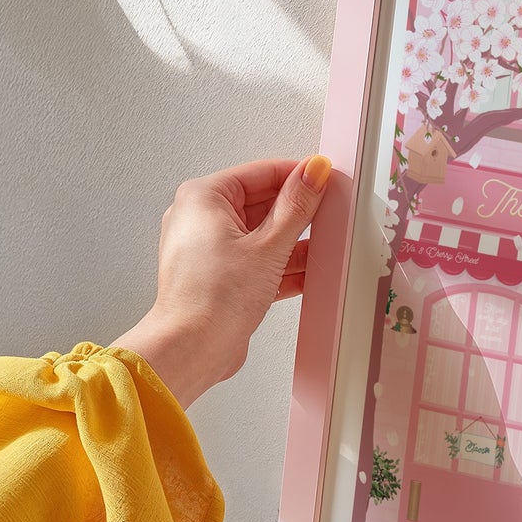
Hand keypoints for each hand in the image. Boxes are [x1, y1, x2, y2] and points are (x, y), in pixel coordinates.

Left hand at [113, 156, 330, 407]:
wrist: (192, 349)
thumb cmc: (212, 298)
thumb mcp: (269, 245)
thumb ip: (296, 207)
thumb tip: (312, 173)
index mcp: (203, 197)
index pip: (260, 173)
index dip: (297, 176)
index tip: (325, 181)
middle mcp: (200, 219)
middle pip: (262, 203)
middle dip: (298, 215)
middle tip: (329, 217)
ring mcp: (209, 249)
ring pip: (262, 235)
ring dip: (293, 244)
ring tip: (323, 250)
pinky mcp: (220, 276)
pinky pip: (257, 260)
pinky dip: (282, 265)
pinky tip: (308, 273)